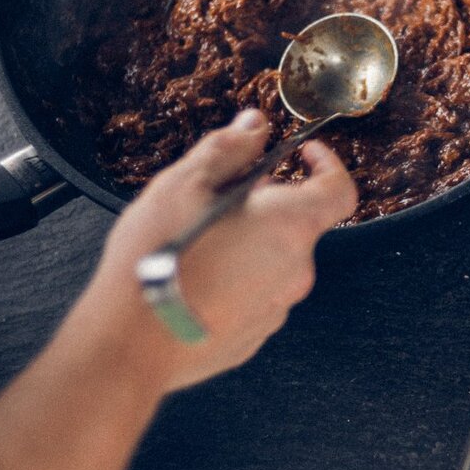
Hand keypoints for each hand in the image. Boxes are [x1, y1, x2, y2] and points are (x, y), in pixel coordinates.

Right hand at [89, 109, 357, 391]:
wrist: (130, 343)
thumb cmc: (159, 259)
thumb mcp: (185, 184)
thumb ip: (229, 150)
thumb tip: (254, 126)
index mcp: (289, 227)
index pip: (339, 190)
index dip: (327, 164)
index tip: (303, 153)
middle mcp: (294, 272)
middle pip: (297, 225)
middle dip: (267, 203)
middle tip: (221, 194)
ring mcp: (275, 310)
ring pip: (273, 262)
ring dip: (247, 243)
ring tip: (197, 240)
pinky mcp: (251, 338)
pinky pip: (253, 297)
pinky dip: (233, 281)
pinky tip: (192, 278)